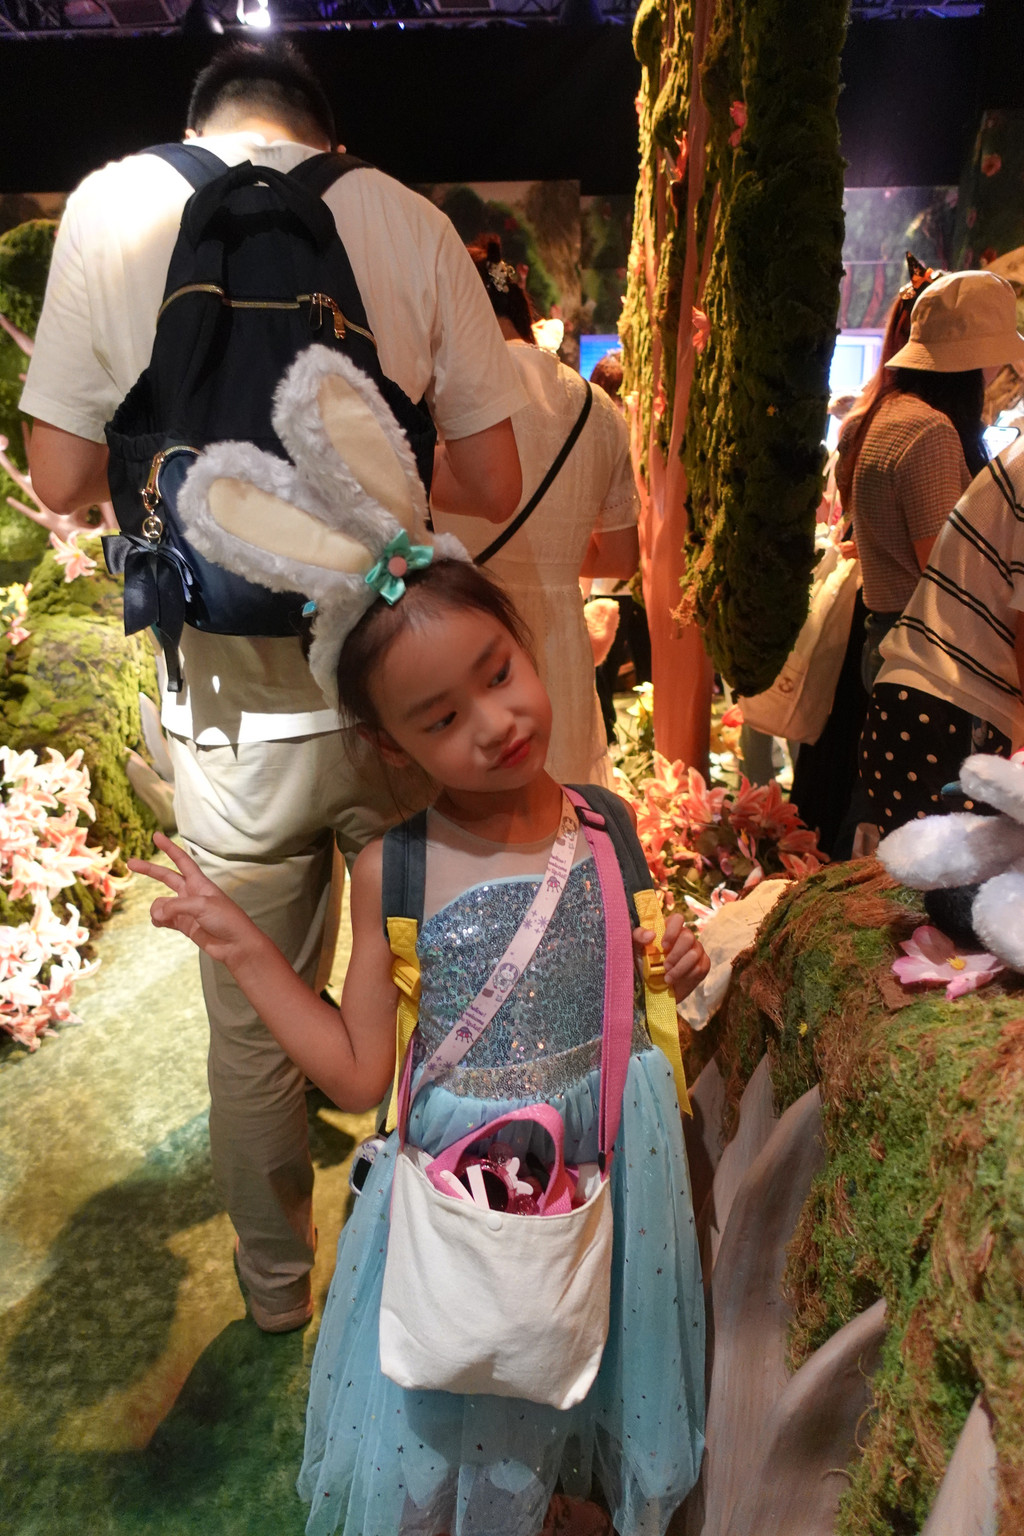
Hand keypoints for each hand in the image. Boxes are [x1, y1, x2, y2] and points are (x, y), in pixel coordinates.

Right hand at [128, 832, 264, 968]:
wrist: (236, 945)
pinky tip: (161, 922)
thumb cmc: (226, 920)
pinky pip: (162, 919)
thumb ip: (175, 906)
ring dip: (157, 909)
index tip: (156, 836)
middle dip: (149, 870)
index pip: (182, 860)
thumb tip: (156, 914)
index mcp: (200, 883)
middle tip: (130, 863)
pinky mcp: (184, 925)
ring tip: (165, 918)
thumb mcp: (202, 906)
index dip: (169, 848)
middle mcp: (191, 893)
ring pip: (161, 903)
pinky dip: (158, 920)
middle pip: (166, 877)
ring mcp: (186, 910)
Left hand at [633, 913, 710, 1002]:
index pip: (677, 919)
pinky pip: (700, 968)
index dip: (672, 931)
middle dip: (676, 954)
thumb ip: (638, 937)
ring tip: (668, 977)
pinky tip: (676, 981)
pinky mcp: (703, 965)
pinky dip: (686, 976)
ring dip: (679, 968)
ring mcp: (696, 950)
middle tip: (665, 966)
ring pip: (694, 954)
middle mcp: (685, 937)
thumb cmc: (642, 964)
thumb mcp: (635, 949)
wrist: (652, 989)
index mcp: (669, 929)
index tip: (663, 946)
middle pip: (688, 937)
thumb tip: (651, 934)